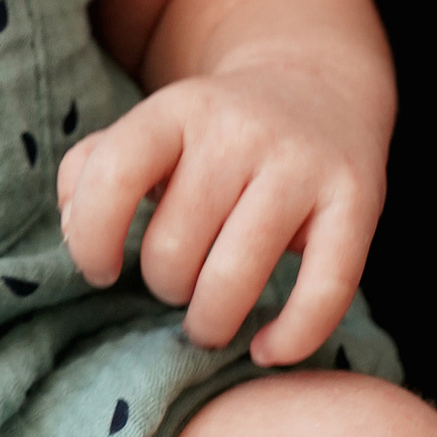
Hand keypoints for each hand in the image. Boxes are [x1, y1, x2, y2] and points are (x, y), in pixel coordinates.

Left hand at [58, 62, 382, 359]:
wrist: (317, 86)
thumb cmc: (211, 134)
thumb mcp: (148, 130)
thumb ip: (92, 173)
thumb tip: (79, 237)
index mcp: (177, 110)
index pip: (113, 176)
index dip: (91, 239)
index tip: (102, 269)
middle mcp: (240, 131)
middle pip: (173, 250)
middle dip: (165, 287)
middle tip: (178, 283)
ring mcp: (301, 166)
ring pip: (234, 280)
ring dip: (210, 321)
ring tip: (209, 319)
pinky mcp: (356, 200)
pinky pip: (324, 292)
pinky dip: (291, 338)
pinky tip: (267, 350)